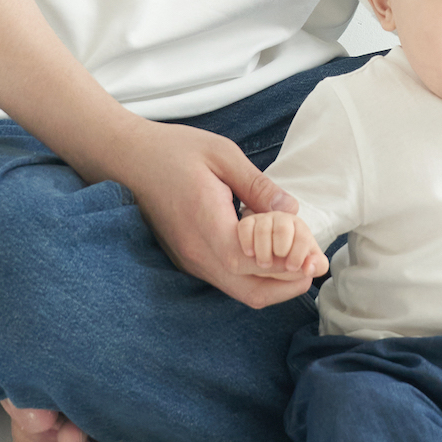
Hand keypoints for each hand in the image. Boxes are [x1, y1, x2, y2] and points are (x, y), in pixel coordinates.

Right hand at [113, 120, 309, 306]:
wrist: (125, 157)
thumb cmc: (173, 150)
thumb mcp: (222, 155)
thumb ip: (258, 186)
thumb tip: (292, 211)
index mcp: (206, 226)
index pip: (254, 264)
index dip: (288, 266)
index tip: (315, 254)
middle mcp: (197, 254)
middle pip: (251, 291)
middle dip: (288, 284)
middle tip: (314, 263)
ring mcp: (190, 260)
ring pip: (239, 290)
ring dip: (273, 282)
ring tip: (297, 257)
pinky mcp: (188, 259)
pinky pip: (226, 279)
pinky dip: (254, 275)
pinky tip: (269, 250)